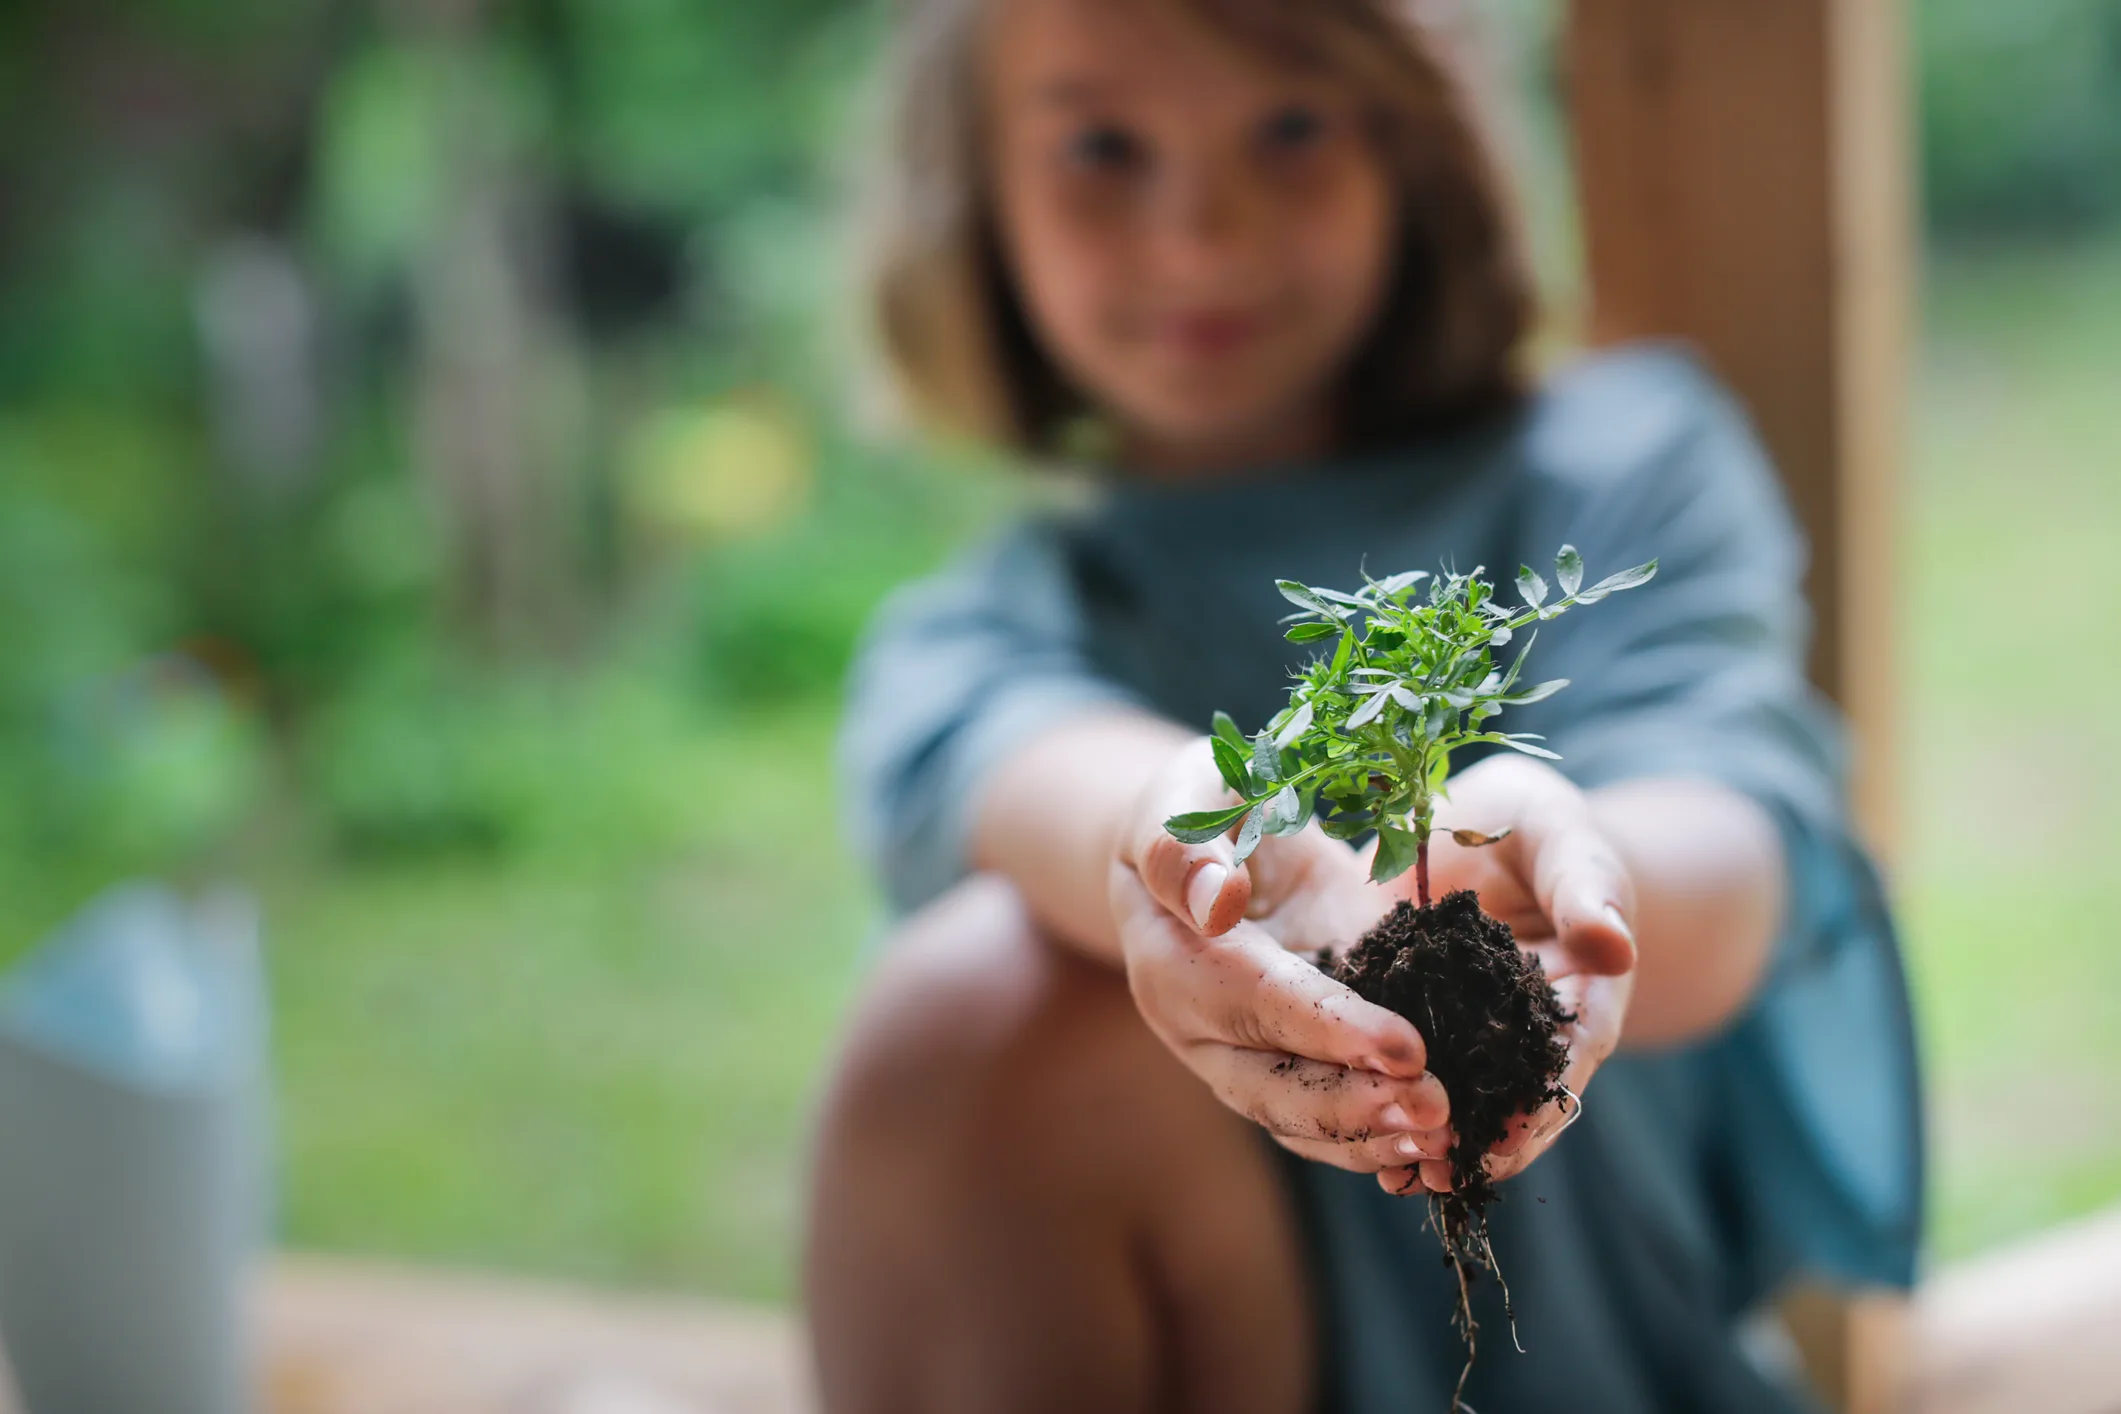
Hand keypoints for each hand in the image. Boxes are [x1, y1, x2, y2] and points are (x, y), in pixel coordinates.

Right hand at [1110, 738, 1452, 1173]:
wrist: (1206, 845)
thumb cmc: (1194, 806)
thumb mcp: (1181, 799)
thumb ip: (1183, 847)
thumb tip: (1217, 899)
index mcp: (1171, 963)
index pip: (1254, 1002)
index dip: (1327, 1028)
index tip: (1405, 1048)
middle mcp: (1204, 1029)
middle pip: (1272, 1090)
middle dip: (1357, 1107)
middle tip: (1439, 1112)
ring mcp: (1252, 1054)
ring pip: (1303, 1121)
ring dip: (1375, 1137)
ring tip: (1447, 1139)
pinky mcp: (1300, 1058)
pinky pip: (1333, 1116)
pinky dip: (1383, 1135)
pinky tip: (1442, 1143)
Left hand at [1378, 753, 1637, 1195]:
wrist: (1480, 825)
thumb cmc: (1537, 824)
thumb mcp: (1562, 837)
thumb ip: (1585, 885)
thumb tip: (1614, 945)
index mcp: (1580, 993)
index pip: (1569, 1059)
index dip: (1540, 1106)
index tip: (1506, 1141)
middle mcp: (1526, 1029)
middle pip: (1515, 1099)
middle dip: (1480, 1144)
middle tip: (1438, 1177)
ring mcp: (1469, 1033)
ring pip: (1458, 1096)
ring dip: (1429, 1137)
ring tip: (1394, 1173)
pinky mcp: (1412, 1020)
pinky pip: (1402, 1068)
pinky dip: (1384, 1100)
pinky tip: (1349, 1128)